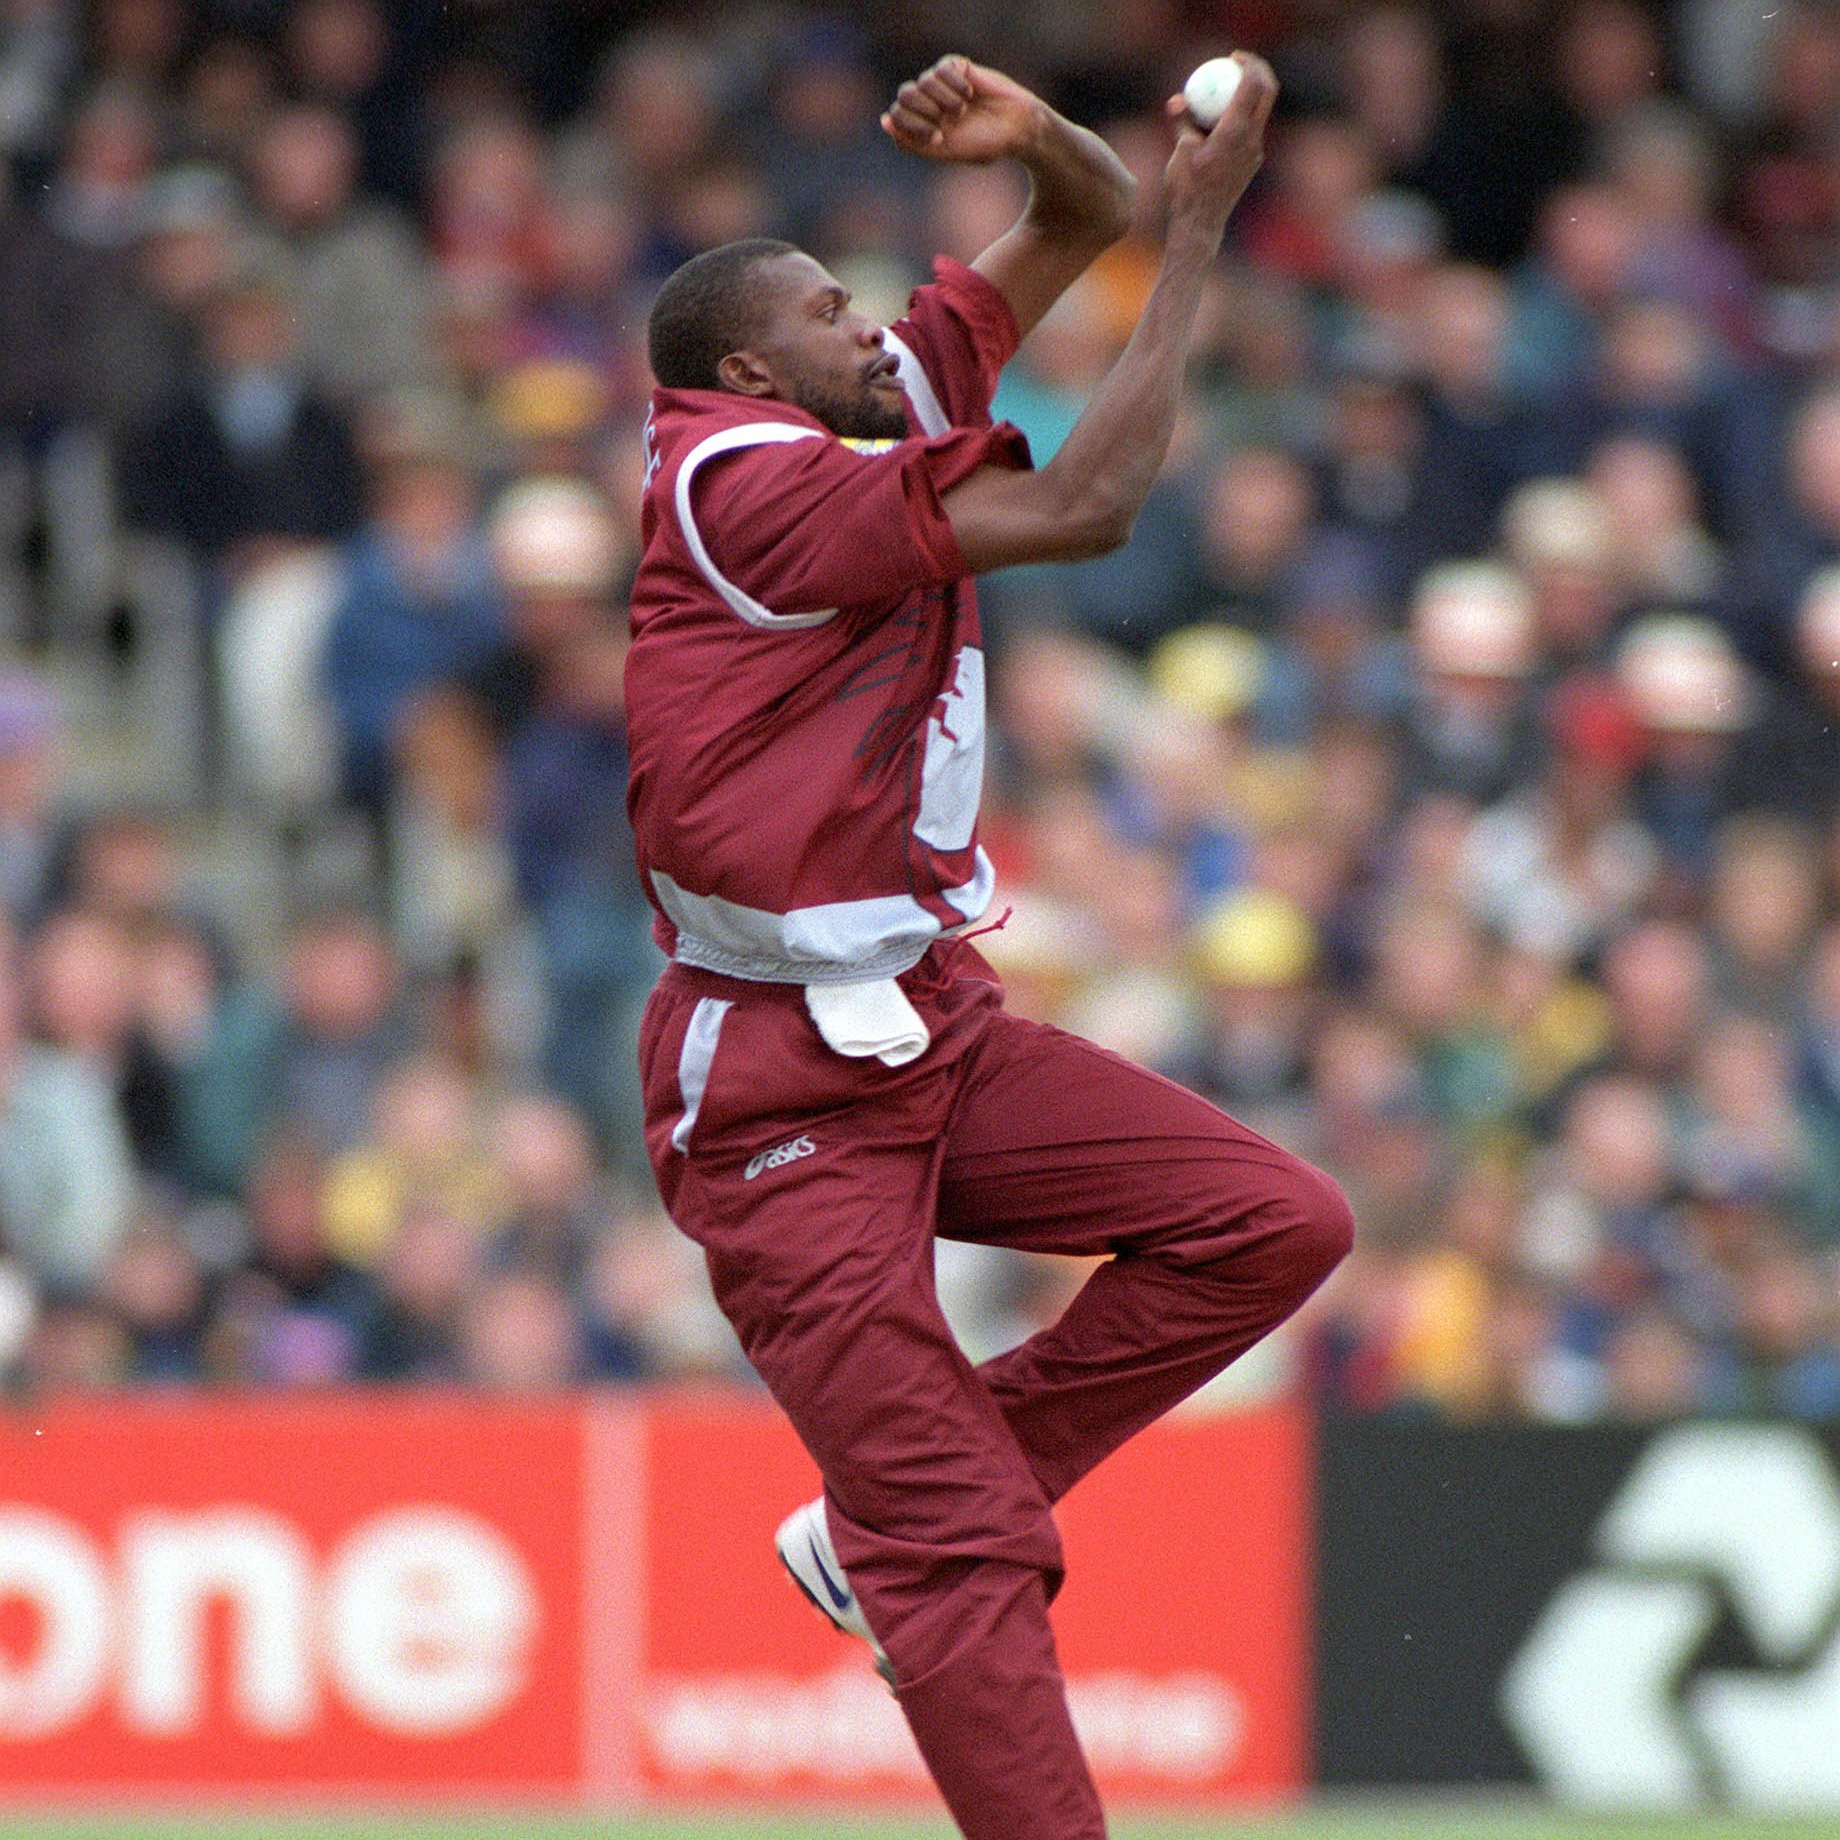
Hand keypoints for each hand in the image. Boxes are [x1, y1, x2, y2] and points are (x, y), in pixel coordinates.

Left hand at [881, 55, 1044, 164]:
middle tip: (951, 119)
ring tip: (964, 109)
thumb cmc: (983, 144)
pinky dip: (956, 84)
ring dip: (946, 99)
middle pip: (905, 95)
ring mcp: (942, 85)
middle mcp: (928, 104)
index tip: (938, 136)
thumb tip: (884, 122)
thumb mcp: (946, 151)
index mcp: (922, 126)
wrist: (1016, 128)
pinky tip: (970, 93)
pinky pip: (943, 68)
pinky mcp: (957, 68)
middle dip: (926, 109)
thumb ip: (912, 141)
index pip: (895, 116)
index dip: (912, 124)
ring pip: (924, 81)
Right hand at [1160, 53, 1277, 235]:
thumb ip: (1182, 121)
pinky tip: (1223, 120)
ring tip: (1227, 91)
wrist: (1200, 224)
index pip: (1251, 85)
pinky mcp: (1252, 162)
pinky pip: (1252, 130)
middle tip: (1240, 64)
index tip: (1233, 58)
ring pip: (1261, 111)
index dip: (1247, 64)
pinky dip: (1243, 116)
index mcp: (1234, 132)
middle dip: (1258, 71)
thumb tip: (1177, 100)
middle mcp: (1251, 139)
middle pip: (1267, 92)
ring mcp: (1255, 151)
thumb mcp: (1180, 150)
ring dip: (1250, 95)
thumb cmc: (1186, 189)